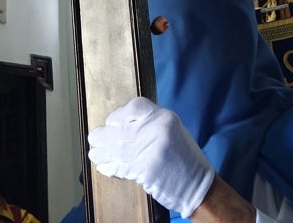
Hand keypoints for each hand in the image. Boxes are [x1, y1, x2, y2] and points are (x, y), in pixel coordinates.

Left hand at [87, 96, 214, 216]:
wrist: (199, 186)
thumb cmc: (185, 160)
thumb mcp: (172, 132)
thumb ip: (150, 126)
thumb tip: (121, 127)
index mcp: (165, 117)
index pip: (135, 107)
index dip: (119, 114)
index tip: (111, 122)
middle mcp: (157, 130)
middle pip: (121, 130)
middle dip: (103, 136)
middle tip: (93, 139)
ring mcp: (151, 150)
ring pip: (118, 149)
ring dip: (103, 153)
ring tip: (94, 154)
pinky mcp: (146, 169)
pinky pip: (122, 166)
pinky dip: (111, 168)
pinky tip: (104, 167)